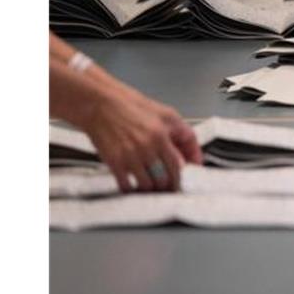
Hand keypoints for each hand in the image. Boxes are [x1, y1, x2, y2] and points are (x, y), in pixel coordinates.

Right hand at [79, 84, 201, 192]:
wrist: (100, 104)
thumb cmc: (132, 106)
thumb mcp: (166, 114)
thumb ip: (183, 134)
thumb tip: (193, 157)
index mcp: (161, 135)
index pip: (177, 165)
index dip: (180, 177)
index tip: (181, 182)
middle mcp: (147, 147)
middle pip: (164, 178)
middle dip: (168, 186)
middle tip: (168, 188)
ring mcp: (130, 156)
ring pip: (147, 185)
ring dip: (151, 189)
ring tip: (152, 187)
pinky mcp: (114, 162)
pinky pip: (126, 185)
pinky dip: (132, 189)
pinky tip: (134, 186)